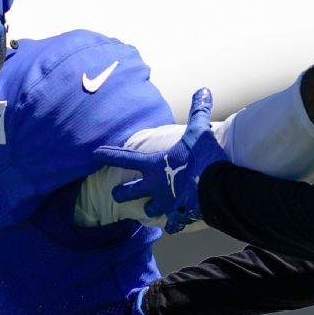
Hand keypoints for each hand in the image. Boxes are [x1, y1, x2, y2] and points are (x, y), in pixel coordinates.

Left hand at [93, 88, 229, 233]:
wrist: (218, 187)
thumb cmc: (205, 158)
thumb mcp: (200, 131)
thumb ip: (199, 111)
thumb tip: (203, 90)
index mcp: (153, 165)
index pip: (125, 159)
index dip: (109, 155)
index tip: (95, 154)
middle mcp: (154, 186)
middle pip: (127, 192)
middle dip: (121, 193)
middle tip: (116, 194)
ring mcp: (165, 203)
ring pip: (147, 209)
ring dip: (148, 208)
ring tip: (147, 209)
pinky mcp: (178, 216)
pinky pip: (172, 224)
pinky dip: (173, 224)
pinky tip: (173, 225)